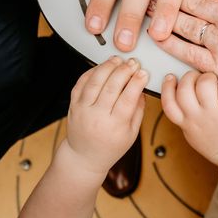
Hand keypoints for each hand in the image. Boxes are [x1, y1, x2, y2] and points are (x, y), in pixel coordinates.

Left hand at [64, 56, 147, 175]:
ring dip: (107, 67)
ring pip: (95, 82)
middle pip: (111, 87)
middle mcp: (97, 117)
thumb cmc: (110, 147)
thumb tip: (142, 89)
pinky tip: (101, 67)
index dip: (137, 83)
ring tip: (118, 60)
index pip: (127, 99)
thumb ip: (139, 111)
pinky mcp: (74, 105)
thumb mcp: (132, 134)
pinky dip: (91, 72)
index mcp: (114, 126)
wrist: (84, 157)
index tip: (143, 73)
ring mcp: (83, 110)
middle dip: (125, 70)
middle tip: (133, 63)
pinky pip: (80, 83)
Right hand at [161, 71, 217, 164]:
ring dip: (210, 78)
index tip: (172, 77)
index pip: (169, 103)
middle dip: (191, 77)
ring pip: (205, 83)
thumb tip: (185, 95)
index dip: (167, 87)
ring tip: (217, 83)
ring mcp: (215, 112)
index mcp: (187, 123)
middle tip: (200, 79)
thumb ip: (188, 117)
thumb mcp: (195, 135)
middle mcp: (198, 116)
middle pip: (185, 88)